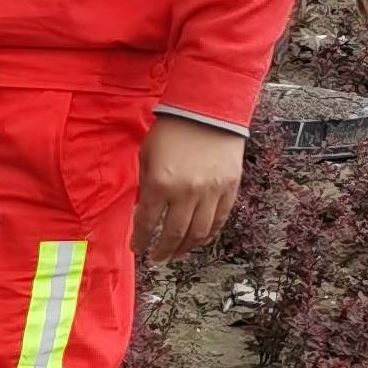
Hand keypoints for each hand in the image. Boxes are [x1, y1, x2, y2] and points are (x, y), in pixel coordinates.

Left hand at [134, 113, 245, 264]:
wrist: (207, 109)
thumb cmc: (171, 130)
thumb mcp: (147, 156)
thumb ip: (145, 186)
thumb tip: (142, 213)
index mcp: (159, 184)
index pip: (147, 223)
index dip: (141, 240)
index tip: (137, 249)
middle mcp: (186, 192)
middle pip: (174, 234)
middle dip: (162, 251)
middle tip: (157, 258)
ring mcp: (211, 192)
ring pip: (199, 233)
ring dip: (186, 247)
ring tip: (177, 253)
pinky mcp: (230, 188)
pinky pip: (219, 220)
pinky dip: (208, 234)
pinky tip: (198, 239)